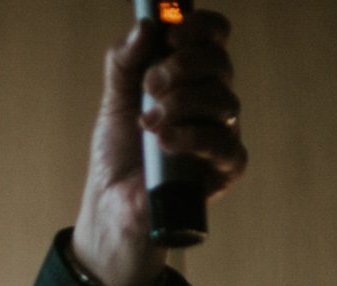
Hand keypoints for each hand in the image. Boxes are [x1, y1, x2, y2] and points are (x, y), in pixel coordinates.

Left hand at [73, 9, 247, 285]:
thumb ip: (125, 64)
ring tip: (148, 121)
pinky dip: (192, 137)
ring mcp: (221, 134)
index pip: (212, 39)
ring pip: (223, 101)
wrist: (111, 209)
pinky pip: (224, 144)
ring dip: (182, 104)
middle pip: (219, 64)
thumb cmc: (119, 156)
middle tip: (151, 82)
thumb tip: (146, 25)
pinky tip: (164, 141)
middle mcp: (211, 101)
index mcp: (190, 79)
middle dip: (184, 65)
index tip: (173, 32)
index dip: (200, 28)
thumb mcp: (114, 104)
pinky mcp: (225, 168)